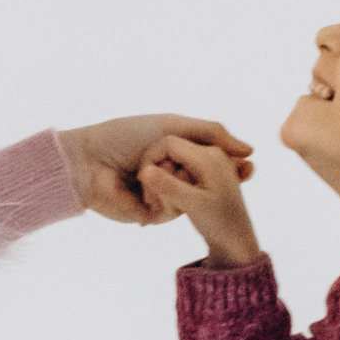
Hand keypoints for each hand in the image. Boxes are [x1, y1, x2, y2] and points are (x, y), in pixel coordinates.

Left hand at [56, 114, 254, 226]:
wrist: (90, 161)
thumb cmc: (125, 136)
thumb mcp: (173, 125)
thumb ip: (211, 133)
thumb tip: (249, 150)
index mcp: (179, 154)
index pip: (216, 163)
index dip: (234, 166)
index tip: (248, 166)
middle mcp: (174, 176)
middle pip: (211, 185)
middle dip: (218, 178)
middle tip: (229, 176)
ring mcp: (165, 196)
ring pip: (195, 198)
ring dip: (181, 179)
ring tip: (157, 167)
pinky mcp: (153, 214)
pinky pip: (175, 210)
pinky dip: (165, 194)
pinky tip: (145, 184)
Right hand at [135, 135, 261, 267]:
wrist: (237, 240)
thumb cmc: (219, 224)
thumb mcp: (192, 205)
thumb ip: (168, 187)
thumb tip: (144, 171)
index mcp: (208, 156)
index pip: (168, 143)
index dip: (150, 159)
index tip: (143, 182)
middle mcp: (211, 152)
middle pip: (170, 150)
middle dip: (156, 171)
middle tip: (151, 199)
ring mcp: (210, 160)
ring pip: (174, 160)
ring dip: (163, 179)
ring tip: (160, 204)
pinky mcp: (207, 171)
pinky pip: (181, 169)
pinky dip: (172, 183)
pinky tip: (170, 202)